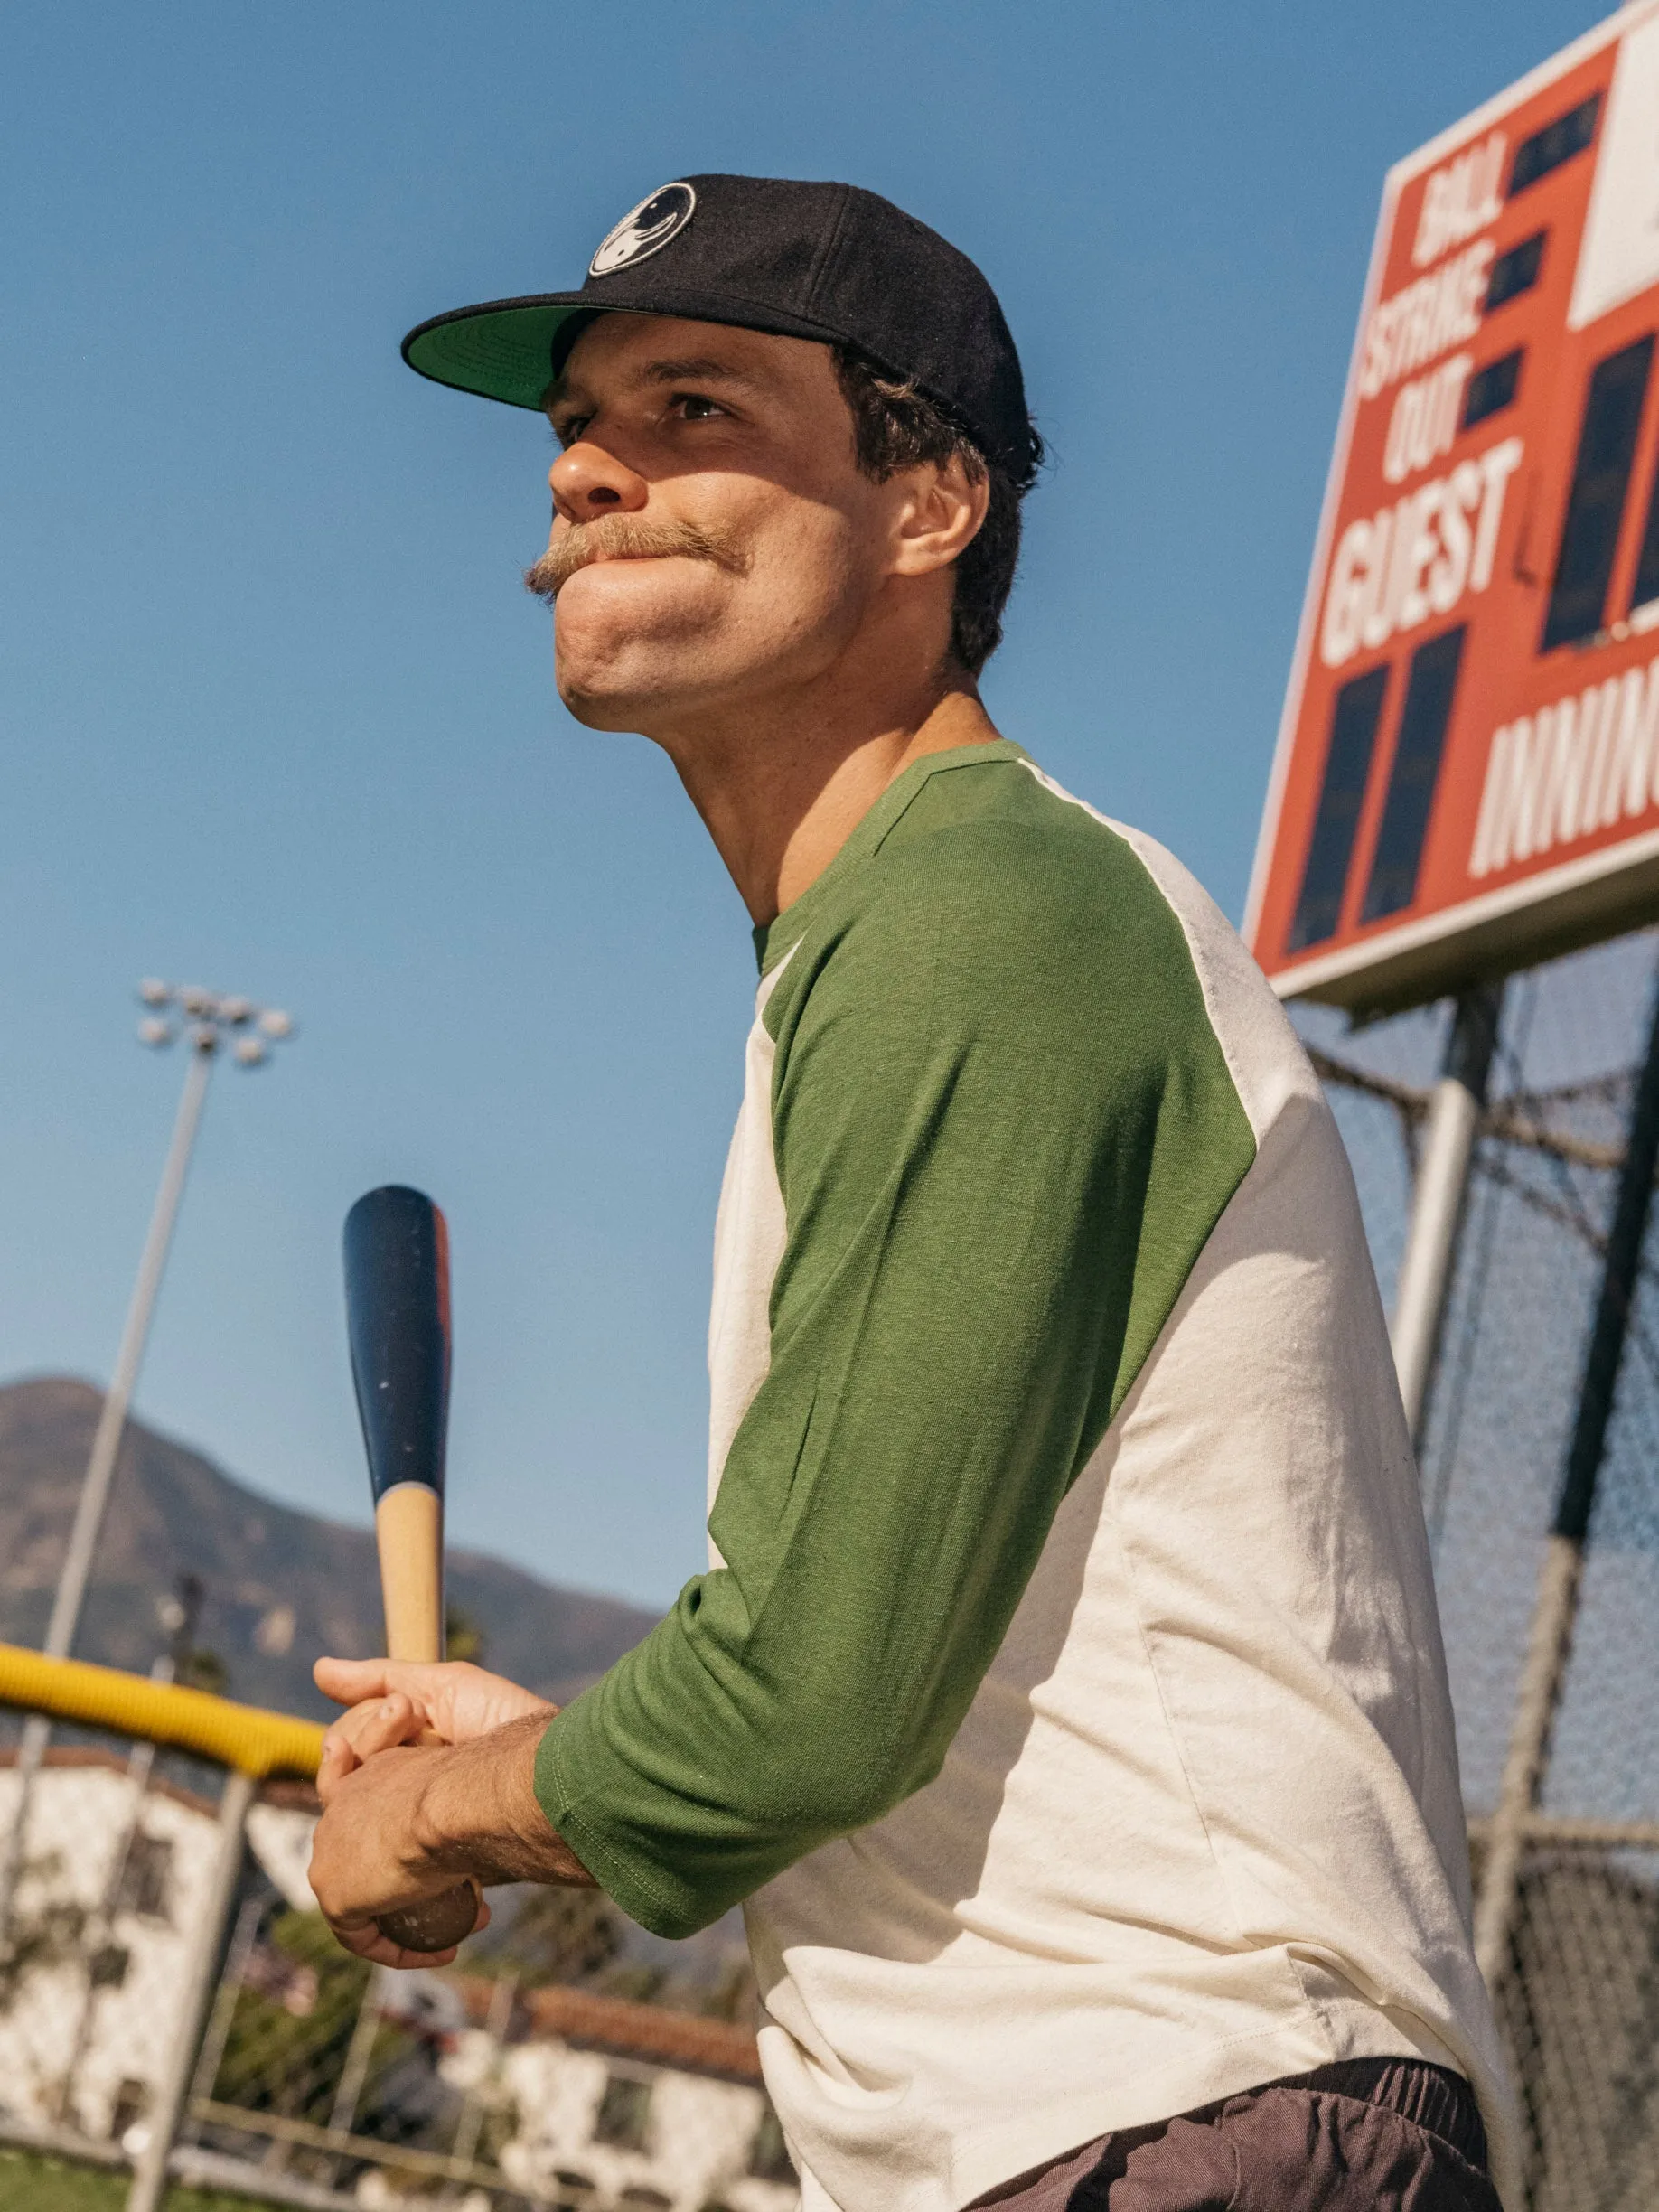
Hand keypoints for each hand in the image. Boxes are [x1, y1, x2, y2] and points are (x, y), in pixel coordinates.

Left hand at [307, 1681, 595, 1969]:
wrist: (454, 1799)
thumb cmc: (481, 1781)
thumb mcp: (477, 1785)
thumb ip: (477, 1800)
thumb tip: (530, 1806)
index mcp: (371, 1772)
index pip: (386, 1817)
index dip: (424, 1843)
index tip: (461, 1862)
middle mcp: (340, 1809)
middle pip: (375, 1862)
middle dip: (423, 1886)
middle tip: (475, 1897)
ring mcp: (330, 1851)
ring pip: (369, 1897)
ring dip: (420, 1918)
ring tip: (468, 1924)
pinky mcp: (334, 1893)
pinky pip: (362, 1935)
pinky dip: (401, 1949)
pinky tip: (444, 1952)